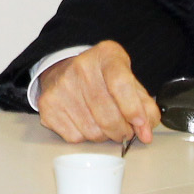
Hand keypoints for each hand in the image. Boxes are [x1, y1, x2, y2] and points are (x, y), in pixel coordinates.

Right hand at [34, 41, 158, 144]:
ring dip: (105, 135)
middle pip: (108, 115)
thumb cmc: (102, 78)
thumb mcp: (128, 80)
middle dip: (122, 131)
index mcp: (106, 56)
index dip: (133, 109)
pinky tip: (86, 122)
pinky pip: (75, 137)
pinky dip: (85, 137)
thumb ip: (144, 105)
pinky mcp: (47, 105)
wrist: (64, 69)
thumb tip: (146, 132)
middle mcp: (80, 67)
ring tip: (105, 124)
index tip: (140, 124)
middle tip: (126, 131)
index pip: (121, 84)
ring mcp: (61, 86)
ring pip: (93, 131)